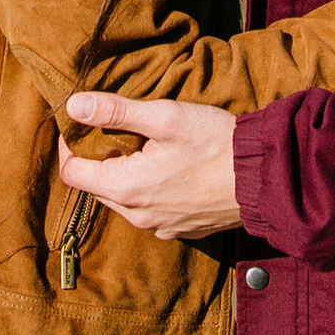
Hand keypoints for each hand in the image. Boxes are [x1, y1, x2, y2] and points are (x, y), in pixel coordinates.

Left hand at [55, 92, 241, 239]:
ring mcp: (158, 226)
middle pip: (95, 186)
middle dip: (96, 158)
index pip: (71, 173)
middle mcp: (137, 215)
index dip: (70, 145)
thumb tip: (75, 104)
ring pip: (122, 199)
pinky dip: (146, 190)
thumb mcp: (166, 117)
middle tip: (114, 129)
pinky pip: (148, 210)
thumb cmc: (216, 143)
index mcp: (126, 188)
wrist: (264, 179)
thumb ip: (116, 111)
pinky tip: (168, 169)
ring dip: (122, 174)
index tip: (80, 123)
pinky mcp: (179, 229)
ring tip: (144, 147)